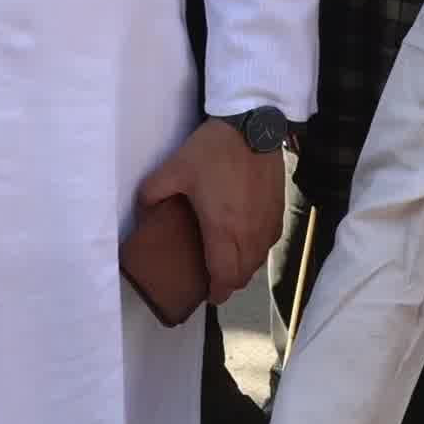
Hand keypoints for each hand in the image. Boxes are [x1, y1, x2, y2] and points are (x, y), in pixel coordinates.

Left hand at [142, 118, 281, 301]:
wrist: (253, 126)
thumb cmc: (213, 152)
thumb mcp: (174, 169)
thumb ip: (152, 194)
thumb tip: (143, 212)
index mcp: (223, 230)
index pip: (224, 276)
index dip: (217, 292)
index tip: (208, 296)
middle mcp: (249, 234)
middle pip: (243, 274)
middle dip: (229, 283)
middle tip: (214, 280)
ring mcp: (267, 223)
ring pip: (259, 261)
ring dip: (244, 268)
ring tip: (229, 262)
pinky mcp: (279, 210)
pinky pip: (270, 243)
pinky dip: (257, 251)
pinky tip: (247, 240)